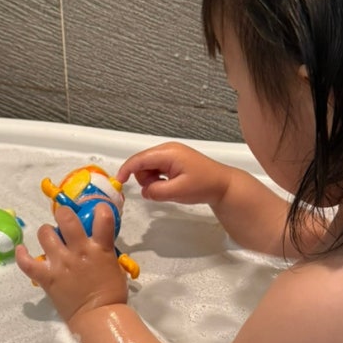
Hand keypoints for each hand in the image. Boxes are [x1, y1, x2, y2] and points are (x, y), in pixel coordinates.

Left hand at [16, 204, 128, 322]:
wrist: (98, 317)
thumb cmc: (111, 293)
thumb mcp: (113, 265)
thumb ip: (103, 250)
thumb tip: (95, 241)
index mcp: (100, 248)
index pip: (103, 218)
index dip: (100, 209)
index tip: (97, 210)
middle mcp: (79, 251)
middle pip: (66, 219)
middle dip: (64, 214)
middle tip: (65, 221)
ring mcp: (61, 263)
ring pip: (45, 234)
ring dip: (47, 233)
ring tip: (50, 238)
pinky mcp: (47, 277)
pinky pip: (28, 263)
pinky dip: (22, 255)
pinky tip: (22, 249)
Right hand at [117, 142, 231, 207]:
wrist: (223, 185)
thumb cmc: (204, 185)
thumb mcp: (178, 191)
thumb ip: (156, 191)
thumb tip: (145, 191)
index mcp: (168, 153)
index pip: (139, 159)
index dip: (126, 170)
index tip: (118, 182)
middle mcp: (167, 150)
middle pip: (142, 163)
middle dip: (144, 179)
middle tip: (159, 191)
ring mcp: (171, 154)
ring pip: (148, 167)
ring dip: (152, 180)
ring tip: (168, 189)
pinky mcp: (174, 161)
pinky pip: (157, 169)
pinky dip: (158, 179)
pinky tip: (170, 185)